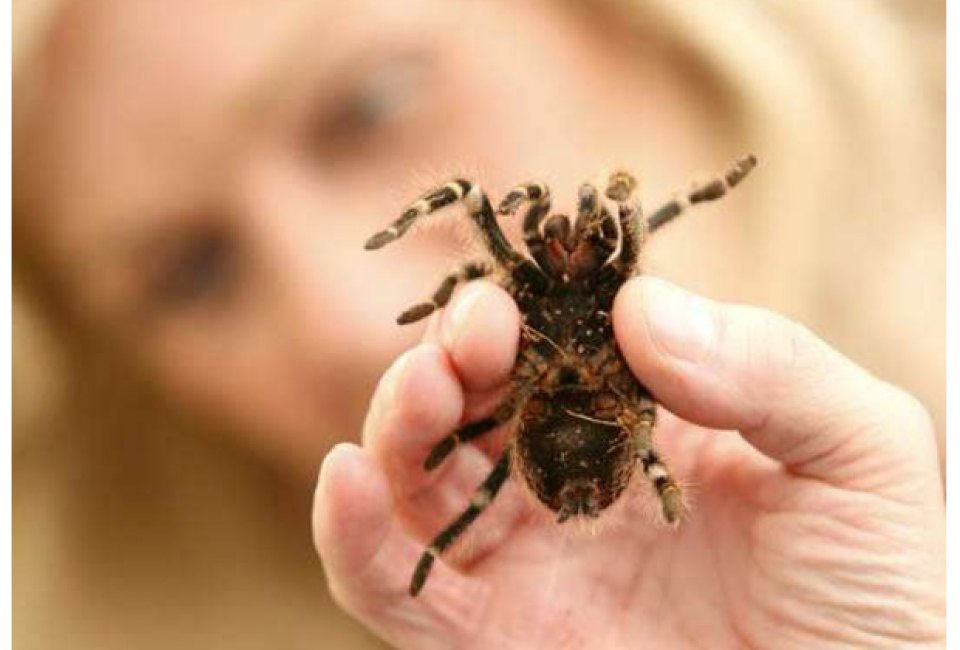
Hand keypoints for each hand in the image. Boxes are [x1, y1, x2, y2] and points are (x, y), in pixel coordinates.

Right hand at [313, 277, 944, 648]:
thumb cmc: (880, 597)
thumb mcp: (862, 457)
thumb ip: (771, 366)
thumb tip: (641, 308)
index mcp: (648, 424)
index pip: (558, 344)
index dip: (525, 309)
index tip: (514, 294)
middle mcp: (574, 482)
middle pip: (474, 400)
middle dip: (451, 356)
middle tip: (467, 341)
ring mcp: (527, 559)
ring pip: (419, 478)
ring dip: (396, 423)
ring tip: (420, 394)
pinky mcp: (491, 637)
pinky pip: (397, 585)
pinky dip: (352, 533)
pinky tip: (345, 477)